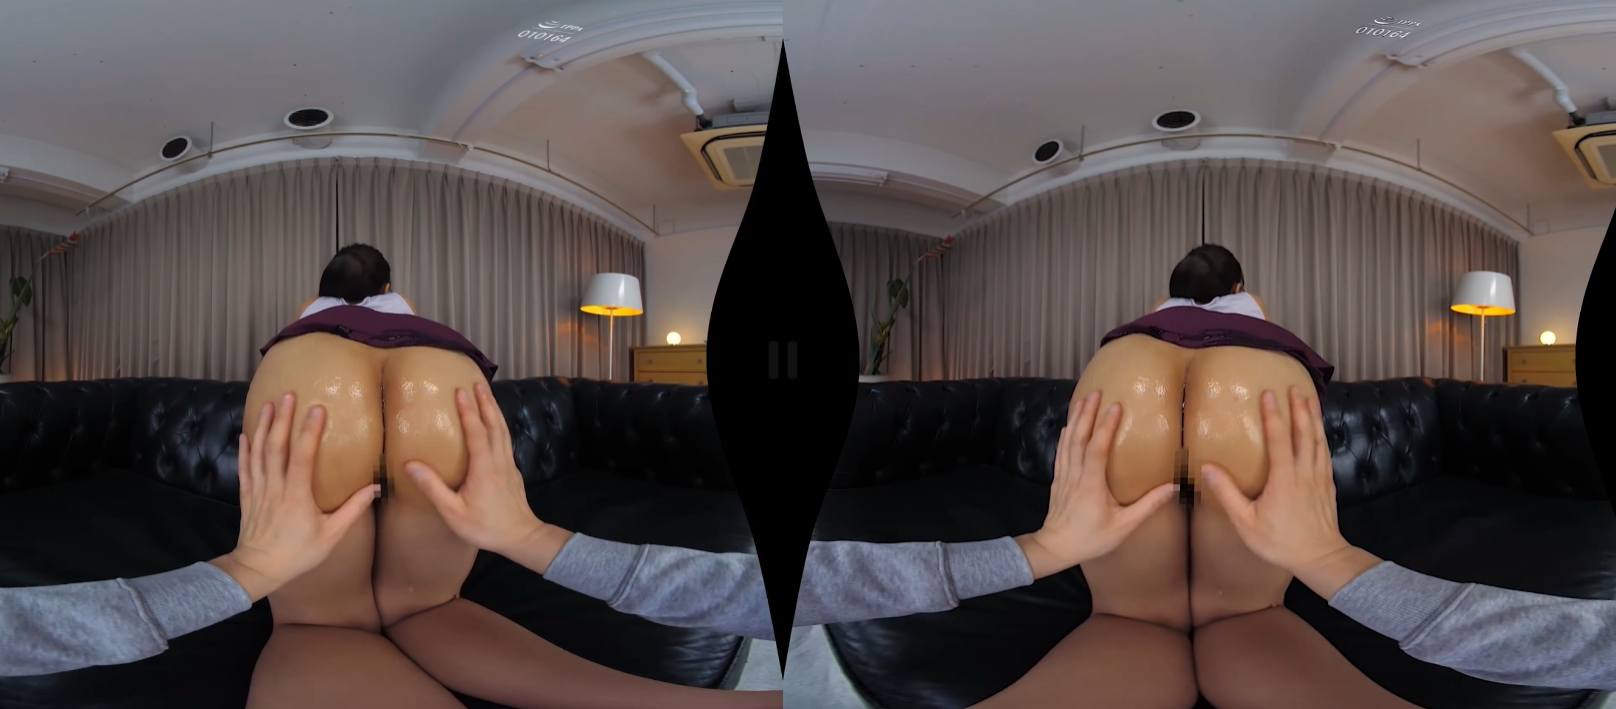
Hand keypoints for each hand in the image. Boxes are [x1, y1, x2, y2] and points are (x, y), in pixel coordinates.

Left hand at [211, 394, 379, 601]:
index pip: (302, 456)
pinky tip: (247, 433)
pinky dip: (245, 449)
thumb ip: (353, 510)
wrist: (258, 569)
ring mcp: (258, 489)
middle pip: (276, 446)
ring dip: (264, 427)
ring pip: (258, 452)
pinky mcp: (247, 495)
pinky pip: (244, 467)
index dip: (309, 431)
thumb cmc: (298, 553)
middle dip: (282, 418)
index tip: (316, 408)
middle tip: (288, 395)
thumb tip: (374, 487)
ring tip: (269, 405)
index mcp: (296, 496)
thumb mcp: (331, 535)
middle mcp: (275, 487)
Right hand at [405, 383, 571, 570]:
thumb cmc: (485, 526)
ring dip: (494, 410)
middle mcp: (499, 460)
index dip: (467, 410)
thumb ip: (432, 487)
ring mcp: (509, 464)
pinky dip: (499, 425)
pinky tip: (495, 425)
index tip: (460, 390)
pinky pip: (506, 440)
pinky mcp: (513, 471)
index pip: (476, 431)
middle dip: (485, 401)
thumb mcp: (452, 512)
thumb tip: (410, 464)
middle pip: (494, 423)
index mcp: (484, 466)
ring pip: (503, 430)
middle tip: (477, 381)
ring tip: (487, 394)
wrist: (521, 537)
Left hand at [1015, 390, 1179, 578]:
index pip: (1097, 448)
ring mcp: (1063, 476)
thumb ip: (1148, 506)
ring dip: (1075, 419)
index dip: (1105, 426)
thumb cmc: (1091, 539)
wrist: (1055, 547)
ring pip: (1067, 441)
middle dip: (1087, 413)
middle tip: (1095, 392)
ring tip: (1082, 400)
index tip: (1115, 406)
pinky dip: (1065, 435)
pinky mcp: (1057, 479)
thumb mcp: (1124, 526)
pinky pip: (1060, 451)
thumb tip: (1173, 487)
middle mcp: (1075, 475)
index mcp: (1091, 484)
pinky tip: (1068, 425)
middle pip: (1078, 437)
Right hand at [1199, 386, 1379, 598]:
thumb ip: (1227, 494)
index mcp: (1284, 478)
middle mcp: (1304, 472)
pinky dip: (1322, 438)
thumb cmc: (1280, 542)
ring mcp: (1319, 478)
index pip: (1279, 438)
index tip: (1268, 393)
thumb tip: (1207, 468)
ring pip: (1318, 441)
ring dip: (1313, 418)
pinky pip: (1325, 454)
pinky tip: (1320, 434)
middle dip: (1298, 408)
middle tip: (1294, 387)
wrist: (1321, 558)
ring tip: (1310, 399)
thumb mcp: (1246, 522)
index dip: (1273, 414)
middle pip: (1304, 433)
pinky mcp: (1327, 486)